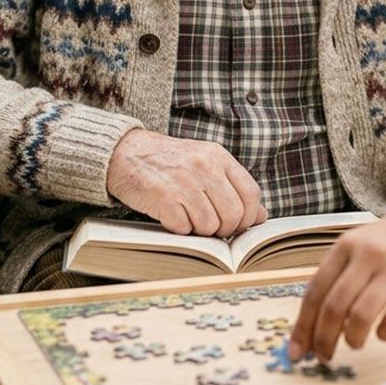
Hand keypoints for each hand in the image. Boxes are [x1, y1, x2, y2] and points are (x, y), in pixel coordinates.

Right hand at [106, 129, 266, 236]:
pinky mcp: (163, 196)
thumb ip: (232, 187)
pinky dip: (179, 230)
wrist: (124, 153)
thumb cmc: (168, 163)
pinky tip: (170, 216)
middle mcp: (204, 166)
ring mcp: (184, 181)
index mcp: (218, 156)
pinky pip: (185, 228)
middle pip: (234, 214)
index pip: (251, 194)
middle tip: (210, 228)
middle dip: (224, 229)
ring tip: (186, 217)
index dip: (249, 217)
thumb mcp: (204, 164)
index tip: (237, 225)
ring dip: (199, 231)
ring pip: (210, 225)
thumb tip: (261, 216)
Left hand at [289, 202, 385, 363]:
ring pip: (360, 317)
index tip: (297, 352)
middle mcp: (368, 255)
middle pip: (333, 308)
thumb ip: (344, 272)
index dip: (303, 327)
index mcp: (347, 244)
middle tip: (324, 358)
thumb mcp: (367, 241)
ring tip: (355, 343)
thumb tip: (317, 319)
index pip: (315, 292)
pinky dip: (384, 334)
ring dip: (353, 340)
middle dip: (323, 340)